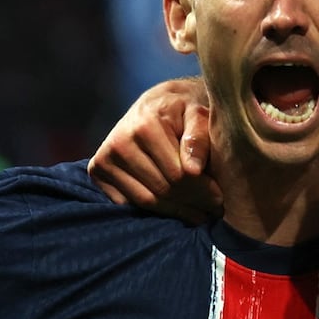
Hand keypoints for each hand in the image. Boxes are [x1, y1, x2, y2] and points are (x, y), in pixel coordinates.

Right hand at [88, 78, 223, 221]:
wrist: (156, 103)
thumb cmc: (184, 110)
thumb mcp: (198, 114)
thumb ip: (199, 137)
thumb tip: (193, 170)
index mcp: (145, 125)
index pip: (177, 174)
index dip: (203, 191)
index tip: (221, 200)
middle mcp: (120, 142)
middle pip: (161, 189)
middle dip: (192, 204)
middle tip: (214, 212)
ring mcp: (104, 157)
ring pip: (145, 201)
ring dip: (175, 212)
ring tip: (200, 215)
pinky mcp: (98, 170)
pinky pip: (128, 203)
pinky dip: (154, 211)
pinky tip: (177, 209)